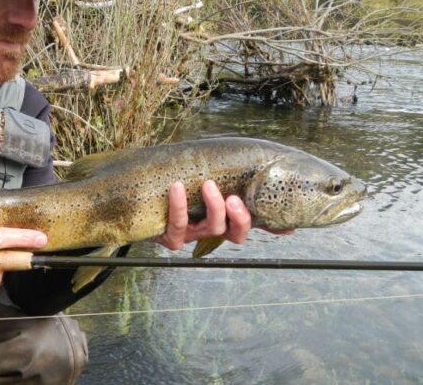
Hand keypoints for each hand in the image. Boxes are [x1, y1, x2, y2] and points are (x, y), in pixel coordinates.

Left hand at [155, 180, 292, 250]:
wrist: (143, 200)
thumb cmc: (180, 193)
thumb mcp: (206, 189)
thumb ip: (234, 189)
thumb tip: (275, 206)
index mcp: (221, 221)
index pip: (248, 225)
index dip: (266, 226)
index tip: (279, 219)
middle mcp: (209, 232)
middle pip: (233, 233)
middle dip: (238, 217)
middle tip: (234, 197)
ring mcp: (191, 235)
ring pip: (210, 228)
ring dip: (214, 207)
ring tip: (209, 184)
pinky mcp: (170, 237)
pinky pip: (177, 224)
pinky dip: (179, 206)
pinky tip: (177, 187)